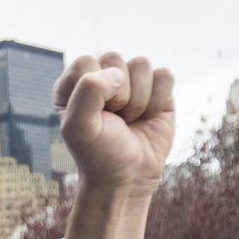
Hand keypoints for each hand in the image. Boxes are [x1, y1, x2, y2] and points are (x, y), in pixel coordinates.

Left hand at [53, 52, 175, 198]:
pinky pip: (164, 75)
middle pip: (114, 59)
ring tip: (130, 120)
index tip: (96, 117)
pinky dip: (158, 101)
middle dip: (119, 96)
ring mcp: (131, 80)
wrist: (128, 179)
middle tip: (115, 120)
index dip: (95, 91)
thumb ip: (88, 91)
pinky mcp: (157, 88)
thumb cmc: (99, 154)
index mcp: (74, 83)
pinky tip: (148, 117)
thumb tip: (118, 74)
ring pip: (141, 64)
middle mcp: (101, 76)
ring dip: (138, 100)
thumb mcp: (78, 127)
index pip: (85, 62)